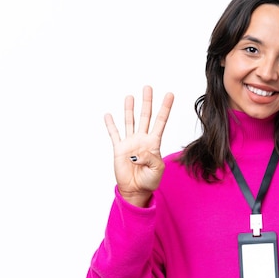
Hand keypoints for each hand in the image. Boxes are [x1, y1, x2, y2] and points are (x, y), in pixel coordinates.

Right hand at [104, 85, 173, 206]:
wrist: (135, 190)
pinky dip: (111, 125)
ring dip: (129, 109)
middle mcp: (142, 139)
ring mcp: (130, 143)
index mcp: (154, 143)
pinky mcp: (119, 149)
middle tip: (148, 87)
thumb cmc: (149, 181)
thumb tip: (139, 153)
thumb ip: (152, 159)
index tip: (170, 94)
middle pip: (145, 116)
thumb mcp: (157, 170)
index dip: (165, 108)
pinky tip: (108, 115)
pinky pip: (114, 134)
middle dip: (147, 102)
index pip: (161, 121)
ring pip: (130, 121)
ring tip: (130, 96)